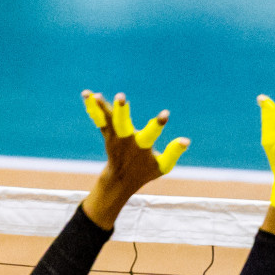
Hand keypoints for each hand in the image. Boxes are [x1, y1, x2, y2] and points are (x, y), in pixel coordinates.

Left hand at [79, 90, 190, 229]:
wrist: (120, 180)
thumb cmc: (145, 171)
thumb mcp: (162, 166)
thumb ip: (173, 153)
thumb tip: (186, 141)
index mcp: (141, 148)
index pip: (151, 135)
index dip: (158, 125)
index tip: (166, 114)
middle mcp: (125, 141)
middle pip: (122, 125)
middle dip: (121, 111)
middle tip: (121, 97)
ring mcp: (114, 137)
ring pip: (106, 120)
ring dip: (100, 107)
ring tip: (94, 95)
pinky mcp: (107, 134)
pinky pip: (99, 119)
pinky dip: (93, 108)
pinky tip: (88, 94)